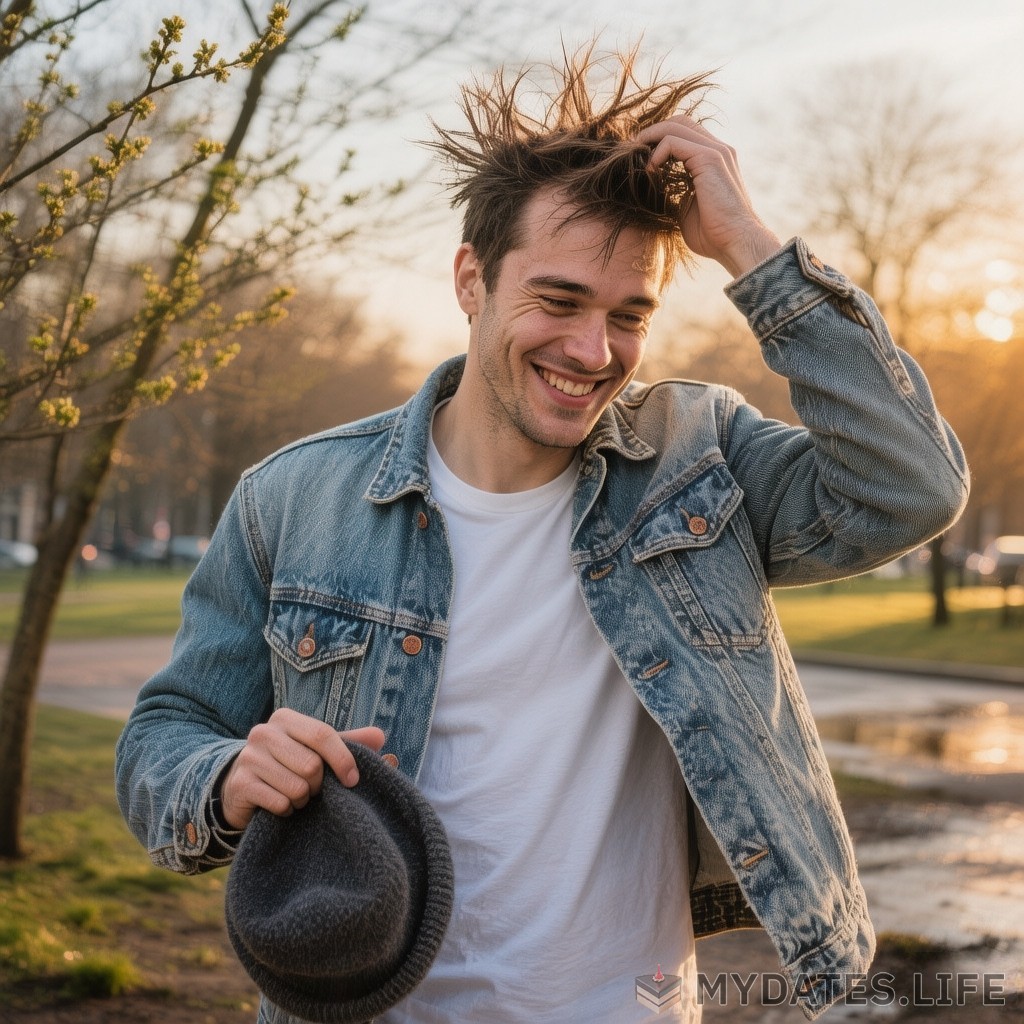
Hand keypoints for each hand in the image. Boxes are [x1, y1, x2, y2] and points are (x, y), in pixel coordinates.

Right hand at [217, 708, 385, 828]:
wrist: (243, 788)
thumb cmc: (288, 765)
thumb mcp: (317, 751)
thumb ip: (348, 743)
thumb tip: (380, 736)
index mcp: (285, 719)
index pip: (323, 734)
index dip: (343, 759)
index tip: (353, 780)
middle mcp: (263, 732)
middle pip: (311, 765)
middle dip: (318, 784)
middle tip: (311, 787)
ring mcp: (249, 758)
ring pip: (297, 787)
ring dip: (302, 799)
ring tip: (294, 795)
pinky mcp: (240, 784)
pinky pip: (279, 803)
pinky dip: (286, 810)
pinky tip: (279, 804)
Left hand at [637, 115, 780, 277]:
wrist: (735, 242)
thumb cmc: (712, 233)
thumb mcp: (686, 207)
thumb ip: (674, 191)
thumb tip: (654, 188)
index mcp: (715, 159)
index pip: (686, 132)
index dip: (660, 138)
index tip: (641, 155)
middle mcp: (718, 149)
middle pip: (680, 122)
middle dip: (653, 132)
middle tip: (633, 149)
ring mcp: (716, 151)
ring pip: (676, 125)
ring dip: (651, 137)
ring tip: (637, 155)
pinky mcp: (709, 158)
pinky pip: (673, 141)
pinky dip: (657, 153)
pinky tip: (651, 170)